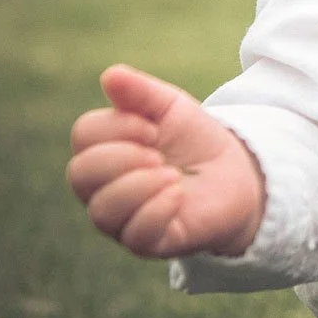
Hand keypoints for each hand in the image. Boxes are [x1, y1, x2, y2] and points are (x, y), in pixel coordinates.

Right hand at [67, 64, 265, 258]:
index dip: (117, 125)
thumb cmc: (194, 141)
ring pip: (102, 210)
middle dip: (122, 157)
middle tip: (159, 153)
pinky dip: (156, 209)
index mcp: (104, 150)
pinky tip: (178, 194)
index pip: (83, 135)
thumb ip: (142, 92)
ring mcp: (123, 218)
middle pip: (80, 174)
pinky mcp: (149, 242)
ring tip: (172, 174)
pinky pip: (135, 235)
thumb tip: (110, 75)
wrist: (236, 174)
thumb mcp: (172, 108)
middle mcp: (103, 188)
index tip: (154, 127)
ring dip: (139, 185)